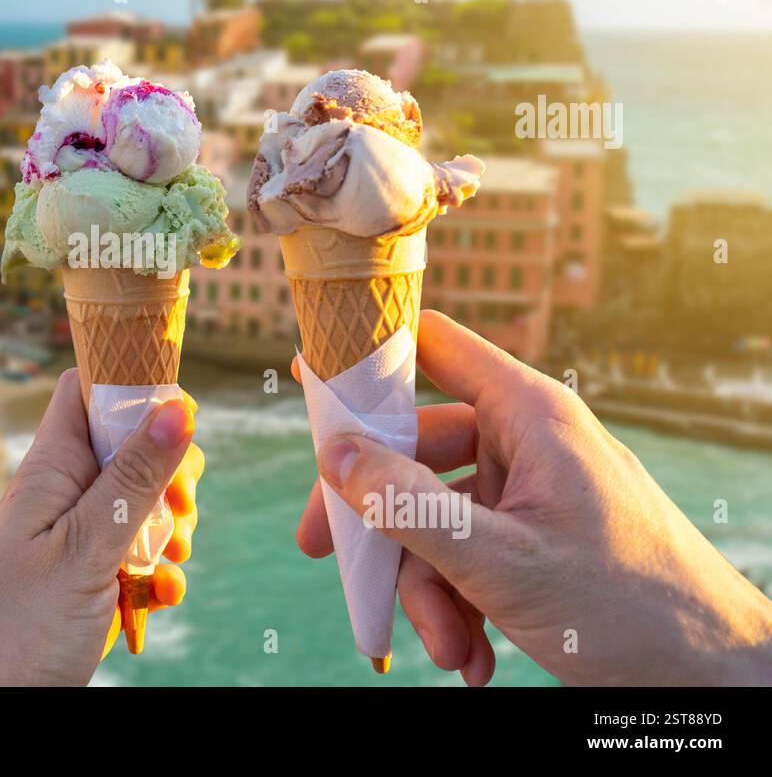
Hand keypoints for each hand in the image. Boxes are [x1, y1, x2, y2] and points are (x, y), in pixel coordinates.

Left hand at [0, 368, 200, 685]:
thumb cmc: (12, 625)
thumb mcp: (86, 548)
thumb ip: (133, 479)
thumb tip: (178, 408)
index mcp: (54, 467)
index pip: (90, 389)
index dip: (135, 386)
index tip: (177, 418)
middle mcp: (67, 493)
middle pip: (133, 447)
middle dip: (172, 474)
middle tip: (178, 507)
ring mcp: (80, 537)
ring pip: (145, 505)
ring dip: (171, 530)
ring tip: (166, 561)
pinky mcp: (92, 579)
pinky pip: (139, 558)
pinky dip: (158, 575)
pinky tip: (158, 597)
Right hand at [296, 310, 771, 685]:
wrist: (714, 679)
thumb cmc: (628, 609)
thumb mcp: (501, 560)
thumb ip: (410, 505)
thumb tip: (334, 455)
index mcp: (528, 414)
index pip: (433, 345)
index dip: (370, 354)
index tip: (310, 377)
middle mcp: (526, 441)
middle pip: (415, 449)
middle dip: (381, 519)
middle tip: (326, 553)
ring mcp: (530, 490)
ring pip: (435, 513)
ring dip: (428, 587)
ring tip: (449, 647)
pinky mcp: (534, 535)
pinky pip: (467, 550)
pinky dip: (458, 602)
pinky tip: (471, 655)